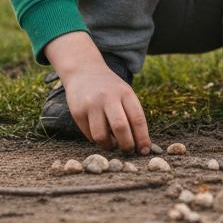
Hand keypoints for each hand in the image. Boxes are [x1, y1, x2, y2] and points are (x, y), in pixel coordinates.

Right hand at [44, 32, 151, 153]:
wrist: (83, 71)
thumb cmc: (110, 88)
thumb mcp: (125, 93)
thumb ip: (132, 114)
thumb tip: (141, 144)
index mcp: (125, 93)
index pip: (137, 119)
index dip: (142, 138)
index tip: (144, 151)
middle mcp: (108, 97)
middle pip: (120, 128)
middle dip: (126, 145)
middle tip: (128, 151)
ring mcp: (91, 105)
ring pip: (101, 136)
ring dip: (109, 146)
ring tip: (112, 144)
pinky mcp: (77, 112)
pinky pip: (89, 135)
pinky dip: (96, 140)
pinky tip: (100, 134)